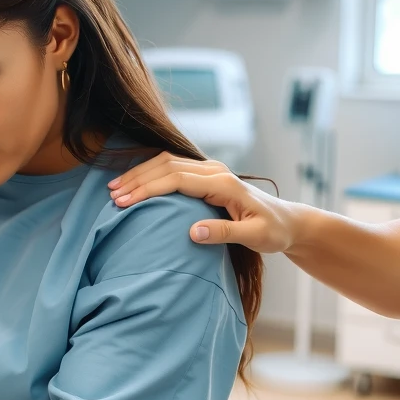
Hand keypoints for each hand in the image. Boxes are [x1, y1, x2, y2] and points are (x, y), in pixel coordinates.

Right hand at [107, 152, 297, 253]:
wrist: (287, 220)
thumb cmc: (272, 231)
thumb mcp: (255, 237)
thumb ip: (224, 233)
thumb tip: (192, 233)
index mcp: (223, 183)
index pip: (176, 179)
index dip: (148, 189)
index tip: (124, 202)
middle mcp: (215, 170)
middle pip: (166, 165)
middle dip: (137, 179)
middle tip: (112, 195)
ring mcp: (210, 170)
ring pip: (166, 162)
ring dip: (140, 174)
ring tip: (116, 188)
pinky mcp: (206, 175)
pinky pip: (172, 166)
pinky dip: (150, 173)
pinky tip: (135, 182)